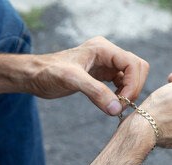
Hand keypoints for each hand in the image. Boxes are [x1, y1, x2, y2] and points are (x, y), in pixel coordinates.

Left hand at [28, 36, 148, 115]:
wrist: (34, 75)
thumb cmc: (48, 72)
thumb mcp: (71, 80)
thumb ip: (96, 93)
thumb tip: (117, 109)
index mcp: (102, 48)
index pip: (132, 63)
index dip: (133, 83)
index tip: (123, 102)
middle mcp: (107, 54)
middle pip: (137, 68)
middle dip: (134, 88)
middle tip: (120, 106)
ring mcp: (107, 64)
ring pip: (132, 76)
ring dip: (129, 92)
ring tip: (116, 106)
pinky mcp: (103, 74)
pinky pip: (123, 83)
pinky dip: (122, 93)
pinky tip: (112, 102)